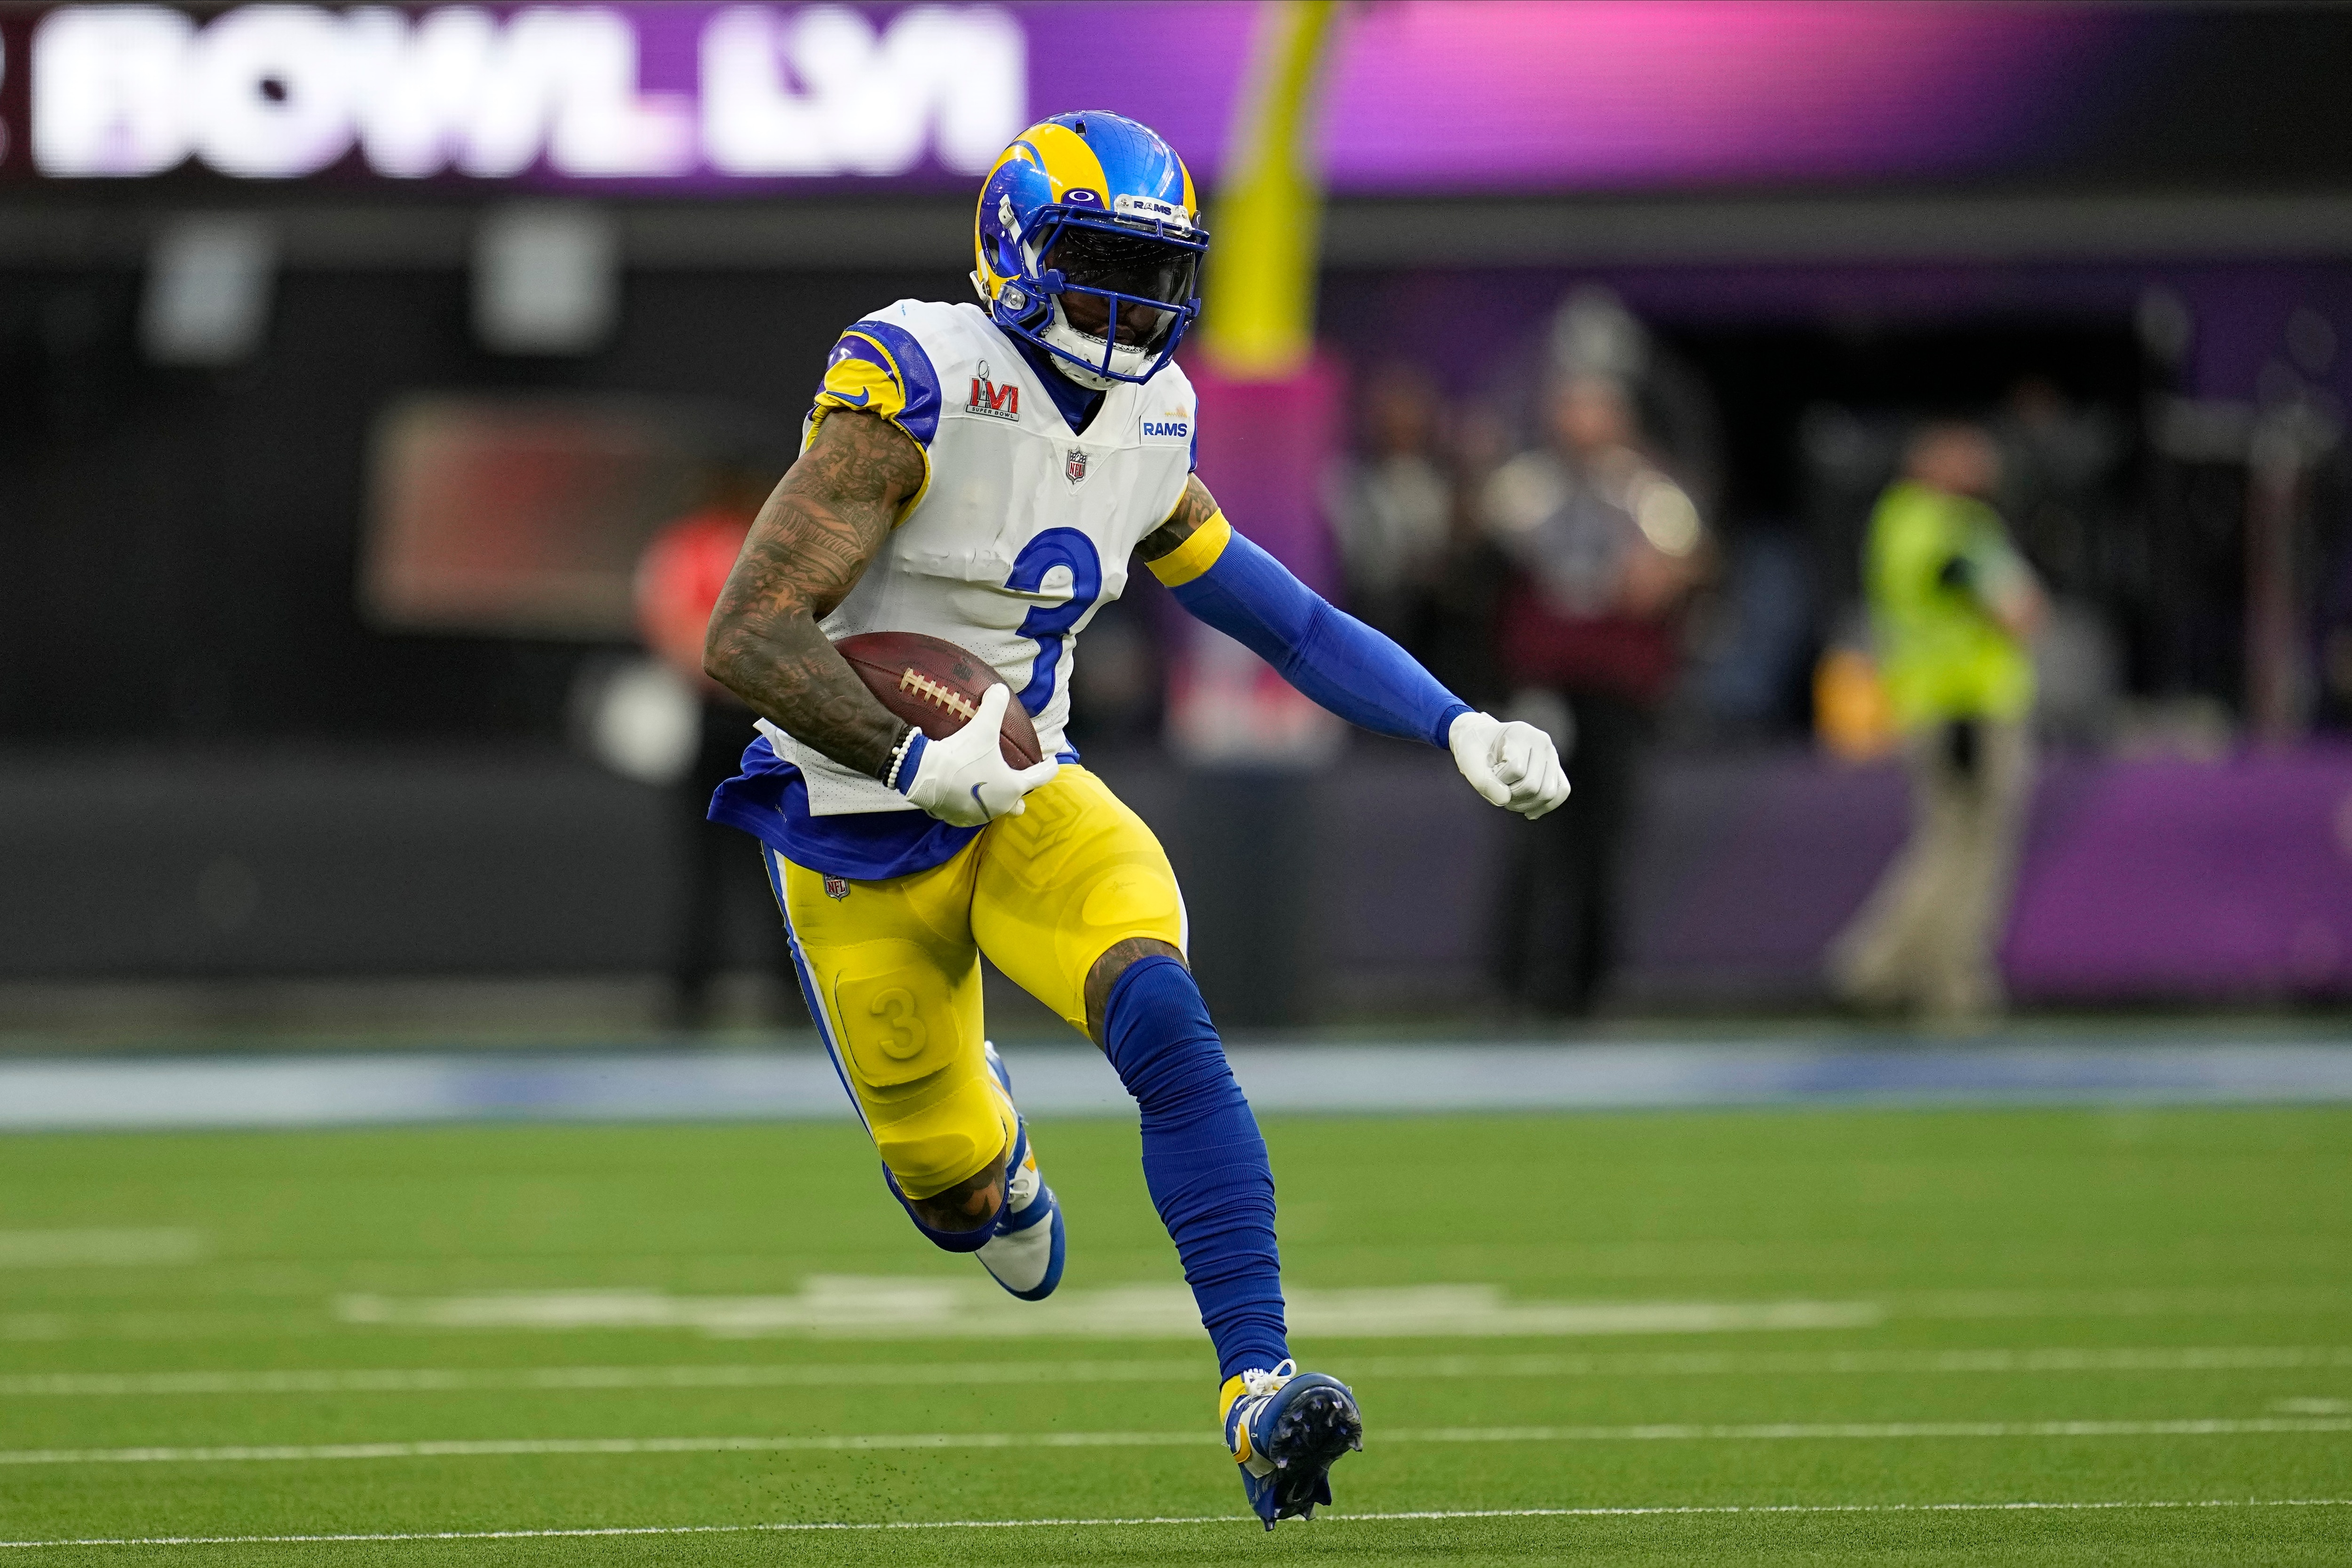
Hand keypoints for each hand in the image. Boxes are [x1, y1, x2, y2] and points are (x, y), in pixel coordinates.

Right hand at [902, 683, 1059, 826]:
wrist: (925, 775)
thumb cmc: (962, 754)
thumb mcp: (982, 727)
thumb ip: (995, 706)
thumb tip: (1000, 690)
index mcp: (1013, 787)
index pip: (1040, 778)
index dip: (1048, 768)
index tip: (1052, 763)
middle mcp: (1000, 806)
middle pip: (1018, 805)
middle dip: (1018, 794)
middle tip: (1013, 778)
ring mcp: (978, 816)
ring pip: (993, 810)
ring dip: (993, 799)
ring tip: (985, 783)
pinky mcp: (957, 819)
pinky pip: (970, 813)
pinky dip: (970, 804)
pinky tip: (963, 790)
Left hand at [1448, 710, 1568, 819]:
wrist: (1482, 741)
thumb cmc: (1474, 749)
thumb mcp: (1468, 762)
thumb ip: (1482, 781)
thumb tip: (1505, 800)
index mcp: (1520, 733)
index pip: (1515, 770)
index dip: (1498, 780)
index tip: (1488, 772)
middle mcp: (1542, 741)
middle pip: (1534, 786)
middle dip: (1512, 796)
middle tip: (1497, 790)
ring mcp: (1552, 754)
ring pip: (1549, 793)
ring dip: (1525, 804)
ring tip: (1509, 798)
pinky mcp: (1556, 767)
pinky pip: (1562, 791)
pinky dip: (1544, 806)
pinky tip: (1528, 812)